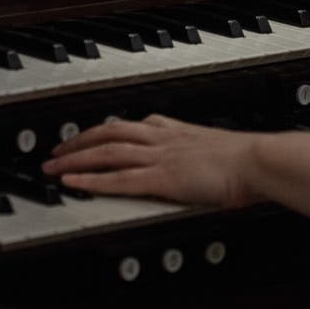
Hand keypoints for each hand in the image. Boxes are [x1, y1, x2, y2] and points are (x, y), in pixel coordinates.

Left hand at [42, 114, 259, 206]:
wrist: (256, 160)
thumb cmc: (247, 157)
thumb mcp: (220, 145)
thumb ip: (204, 147)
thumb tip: (206, 155)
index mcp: (177, 129)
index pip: (134, 124)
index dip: (108, 129)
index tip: (92, 132)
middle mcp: (164, 138)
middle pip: (111, 132)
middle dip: (80, 140)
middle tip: (57, 148)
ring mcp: (160, 156)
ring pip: (108, 152)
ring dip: (76, 158)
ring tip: (53, 165)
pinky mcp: (162, 178)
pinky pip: (119, 179)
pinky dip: (92, 180)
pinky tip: (73, 183)